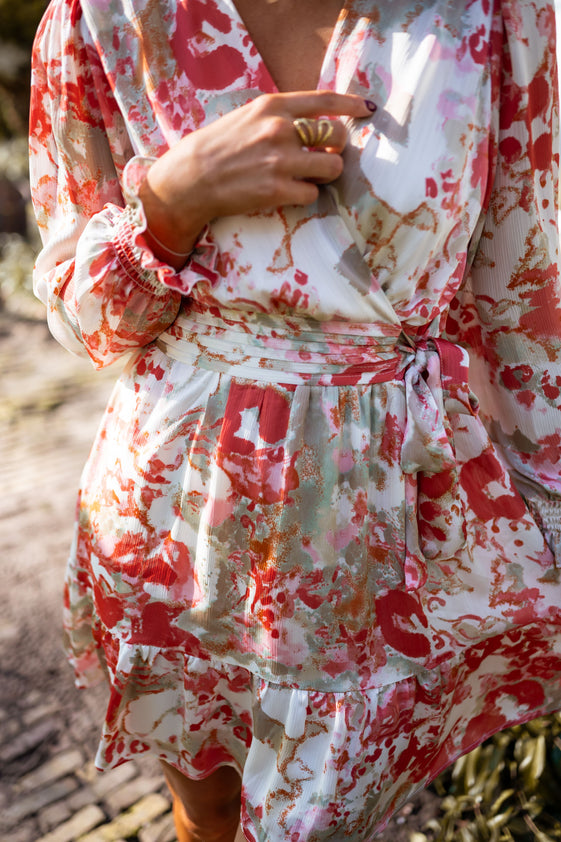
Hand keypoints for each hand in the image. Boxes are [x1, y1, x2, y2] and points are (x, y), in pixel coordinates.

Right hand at [139, 90, 373, 267]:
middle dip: (335, 149)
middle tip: (320, 158)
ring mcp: (280, 160)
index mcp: (273, 106)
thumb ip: (280, 117)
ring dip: (324, 174)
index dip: (352, 105)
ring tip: (305, 178)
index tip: (368, 109)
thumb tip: (314, 126)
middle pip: (336, 136)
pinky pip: (313, 194)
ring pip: (332, 167)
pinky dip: (306, 196)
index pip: (325, 101)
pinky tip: (288, 193)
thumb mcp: (247, 117)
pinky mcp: (277, 190)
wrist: (190, 178)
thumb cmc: (217, 148)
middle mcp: (280, 129)